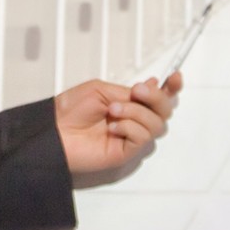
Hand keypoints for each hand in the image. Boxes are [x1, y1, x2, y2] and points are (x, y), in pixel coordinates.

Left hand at [53, 71, 181, 177]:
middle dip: (156, 98)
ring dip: (136, 112)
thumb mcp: (102, 90)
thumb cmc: (71, 110)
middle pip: (165, 110)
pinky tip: (112, 128)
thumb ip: (129, 91)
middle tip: (136, 91)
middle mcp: (134, 119)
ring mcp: (131, 136)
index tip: (175, 77)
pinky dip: (129, 128)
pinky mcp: (126, 152)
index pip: (159, 97)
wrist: (54, 130)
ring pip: (156, 124)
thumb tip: (154, 85)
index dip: (172, 87)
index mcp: (129, 102)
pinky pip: (142, 138)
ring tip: (112, 111)